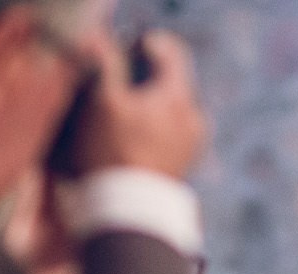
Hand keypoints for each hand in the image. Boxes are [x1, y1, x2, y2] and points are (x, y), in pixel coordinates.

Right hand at [68, 31, 205, 179]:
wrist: (129, 206)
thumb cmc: (113, 149)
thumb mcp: (102, 100)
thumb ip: (108, 65)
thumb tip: (106, 43)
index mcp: (178, 96)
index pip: (169, 52)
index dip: (144, 46)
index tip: (125, 52)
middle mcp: (195, 116)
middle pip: (170, 81)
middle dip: (145, 78)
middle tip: (118, 86)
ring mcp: (195, 140)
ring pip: (170, 106)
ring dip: (149, 103)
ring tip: (123, 115)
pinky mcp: (188, 159)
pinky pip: (172, 128)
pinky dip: (155, 124)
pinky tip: (134, 136)